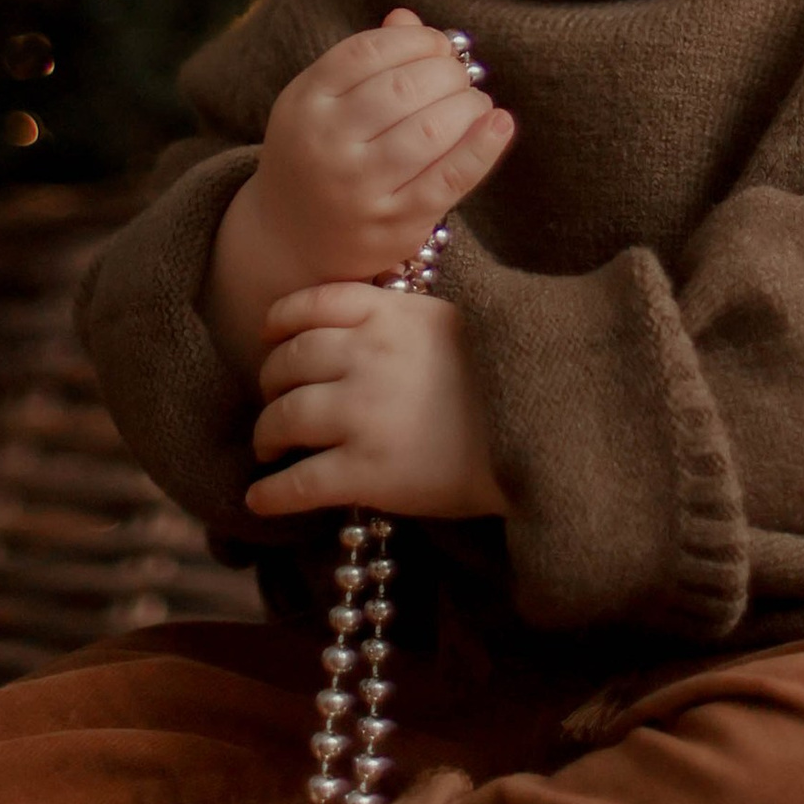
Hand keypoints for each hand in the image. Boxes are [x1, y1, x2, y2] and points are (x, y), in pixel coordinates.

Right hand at [206, 13, 513, 372]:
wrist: (288, 240)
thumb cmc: (317, 155)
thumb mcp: (322, 101)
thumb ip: (364, 60)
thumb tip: (411, 18)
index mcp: (306, 101)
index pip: (369, 51)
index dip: (415, 39)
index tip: (437, 44)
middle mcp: (328, 143)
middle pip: (404, 87)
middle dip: (446, 72)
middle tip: (458, 76)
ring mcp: (360, 188)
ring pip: (430, 130)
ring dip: (466, 105)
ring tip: (473, 102)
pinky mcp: (394, 224)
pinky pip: (448, 179)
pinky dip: (481, 148)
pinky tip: (499, 124)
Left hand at [248, 284, 504, 520]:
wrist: (543, 430)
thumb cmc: (505, 378)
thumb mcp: (449, 323)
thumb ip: (398, 320)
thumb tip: (355, 332)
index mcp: (388, 314)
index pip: (308, 305)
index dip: (279, 324)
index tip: (270, 339)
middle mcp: (365, 356)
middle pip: (287, 362)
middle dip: (271, 383)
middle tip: (275, 401)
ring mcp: (362, 414)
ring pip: (283, 418)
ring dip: (266, 435)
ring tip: (269, 447)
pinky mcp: (367, 472)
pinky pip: (297, 482)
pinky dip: (270, 493)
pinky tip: (260, 499)